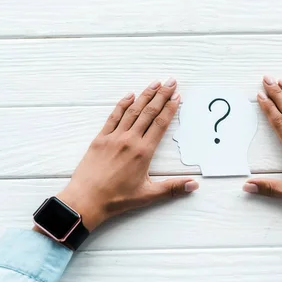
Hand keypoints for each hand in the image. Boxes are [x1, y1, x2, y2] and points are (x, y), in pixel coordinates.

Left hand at [54, 79, 198, 231]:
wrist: (86, 200)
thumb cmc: (117, 199)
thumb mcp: (148, 195)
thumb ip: (172, 188)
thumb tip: (195, 186)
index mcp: (143, 152)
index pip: (160, 124)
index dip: (170, 108)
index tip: (177, 96)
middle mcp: (130, 140)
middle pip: (149, 112)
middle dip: (161, 95)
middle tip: (171, 81)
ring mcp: (114, 137)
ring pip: (133, 111)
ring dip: (145, 95)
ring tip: (154, 83)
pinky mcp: (100, 139)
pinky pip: (113, 117)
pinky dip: (122, 105)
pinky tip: (130, 96)